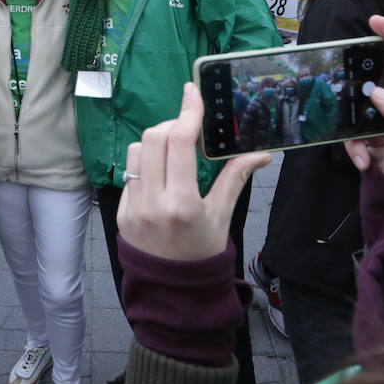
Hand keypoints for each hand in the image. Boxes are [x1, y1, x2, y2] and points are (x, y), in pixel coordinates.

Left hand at [117, 83, 272, 260]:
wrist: (173, 291)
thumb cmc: (203, 252)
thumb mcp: (222, 216)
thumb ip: (236, 178)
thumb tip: (262, 153)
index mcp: (183, 204)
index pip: (179, 143)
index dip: (187, 112)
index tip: (192, 92)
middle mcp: (153, 203)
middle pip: (154, 138)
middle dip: (173, 125)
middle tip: (189, 129)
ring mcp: (133, 207)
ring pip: (137, 150)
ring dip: (156, 141)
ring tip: (175, 151)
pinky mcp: (121, 211)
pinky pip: (130, 171)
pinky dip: (146, 162)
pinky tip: (162, 172)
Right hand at [342, 8, 383, 184]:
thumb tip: (376, 94)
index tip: (376, 22)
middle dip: (367, 64)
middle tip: (348, 55)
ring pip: (364, 98)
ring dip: (355, 116)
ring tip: (363, 140)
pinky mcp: (375, 134)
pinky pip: (356, 130)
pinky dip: (355, 146)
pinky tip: (364, 161)